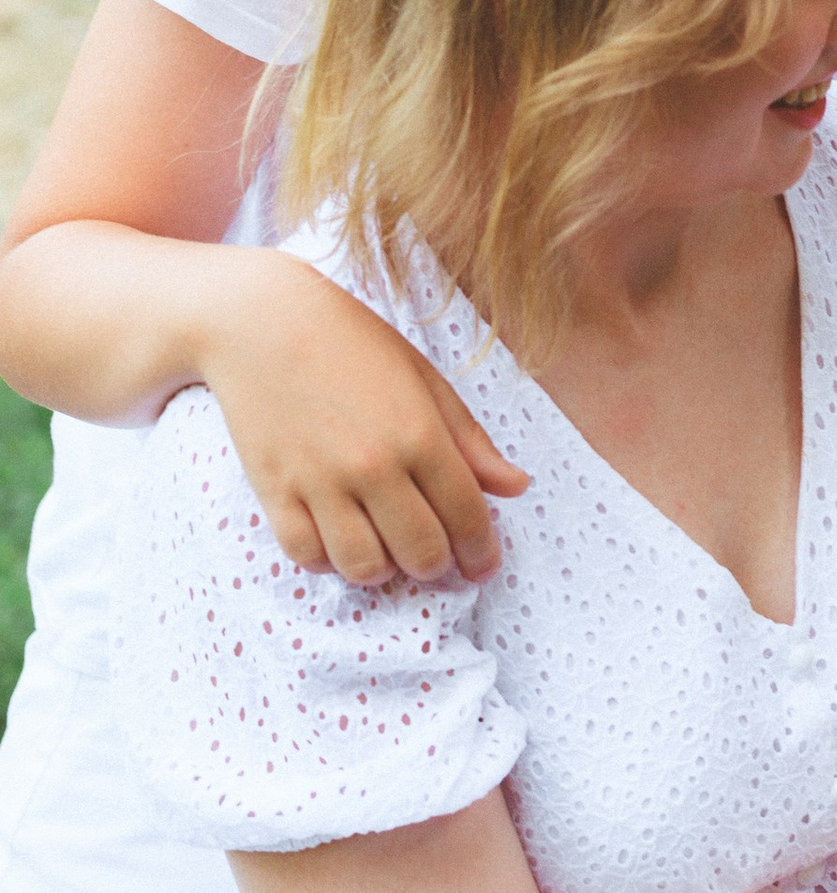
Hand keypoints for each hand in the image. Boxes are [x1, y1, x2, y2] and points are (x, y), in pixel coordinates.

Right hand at [199, 251, 528, 587]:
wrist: (261, 322)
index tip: (483, 565)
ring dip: (384, 570)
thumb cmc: (352, 343)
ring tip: (388, 549)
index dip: (482, 551)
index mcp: (420, 434)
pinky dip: (329, 561)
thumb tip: (518, 486)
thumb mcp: (424, 379)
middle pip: (421, 553)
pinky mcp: (274, 491)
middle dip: (437, 565)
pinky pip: (307, 556)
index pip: (466, 516)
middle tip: (436, 556)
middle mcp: (373, 466)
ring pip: (364, 567)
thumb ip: (470, 440)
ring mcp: (320, 482)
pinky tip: (340, 538)